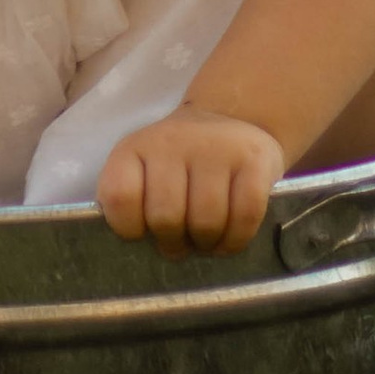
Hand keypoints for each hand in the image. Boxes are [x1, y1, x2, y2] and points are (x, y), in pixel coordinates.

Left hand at [97, 104, 284, 258]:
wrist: (228, 121)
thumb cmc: (178, 164)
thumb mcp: (143, 171)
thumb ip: (131, 204)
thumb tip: (136, 252)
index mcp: (135, 147)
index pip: (120, 196)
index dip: (129, 227)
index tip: (143, 232)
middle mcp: (173, 141)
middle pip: (166, 218)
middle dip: (173, 243)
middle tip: (180, 241)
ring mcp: (216, 147)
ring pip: (206, 222)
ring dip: (206, 245)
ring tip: (204, 240)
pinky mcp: (254, 159)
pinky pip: (245, 218)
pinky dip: (235, 240)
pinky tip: (228, 238)